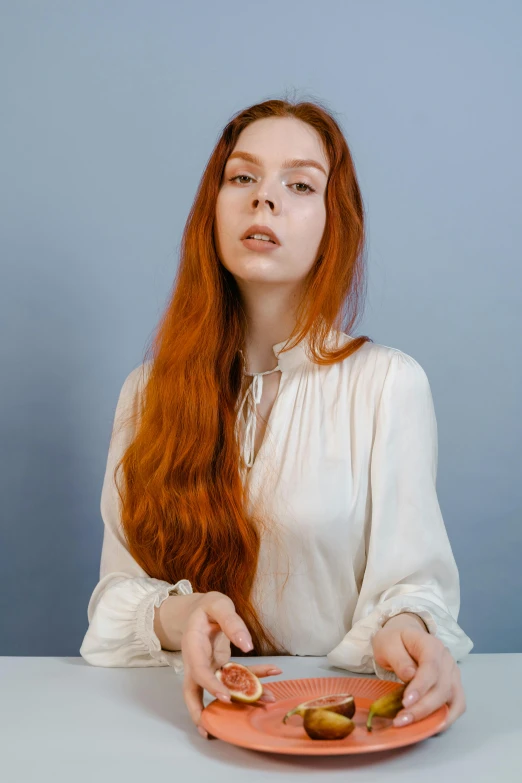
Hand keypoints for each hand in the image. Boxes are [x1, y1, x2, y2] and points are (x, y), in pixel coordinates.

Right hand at [180, 591, 280, 737]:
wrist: (203, 608)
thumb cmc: (209, 606)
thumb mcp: (218, 605)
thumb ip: (231, 621)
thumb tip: (247, 645)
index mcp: (193, 647)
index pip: (198, 672)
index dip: (210, 686)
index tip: (226, 697)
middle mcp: (198, 662)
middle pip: (195, 693)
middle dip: (203, 713)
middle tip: (215, 732)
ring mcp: (209, 668)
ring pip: (222, 689)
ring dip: (243, 698)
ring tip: (269, 701)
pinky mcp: (221, 668)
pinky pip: (237, 677)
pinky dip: (254, 678)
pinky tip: (274, 672)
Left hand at [371, 613, 465, 730]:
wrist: (404, 638)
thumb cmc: (395, 641)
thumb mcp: (388, 643)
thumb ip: (399, 659)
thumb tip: (410, 675)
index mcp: (431, 645)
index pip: (431, 667)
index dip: (420, 687)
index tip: (406, 702)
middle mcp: (447, 660)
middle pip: (442, 688)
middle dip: (422, 708)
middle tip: (402, 720)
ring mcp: (453, 674)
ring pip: (453, 700)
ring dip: (434, 717)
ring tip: (412, 725)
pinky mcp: (454, 687)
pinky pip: (457, 707)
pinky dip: (446, 719)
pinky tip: (428, 727)